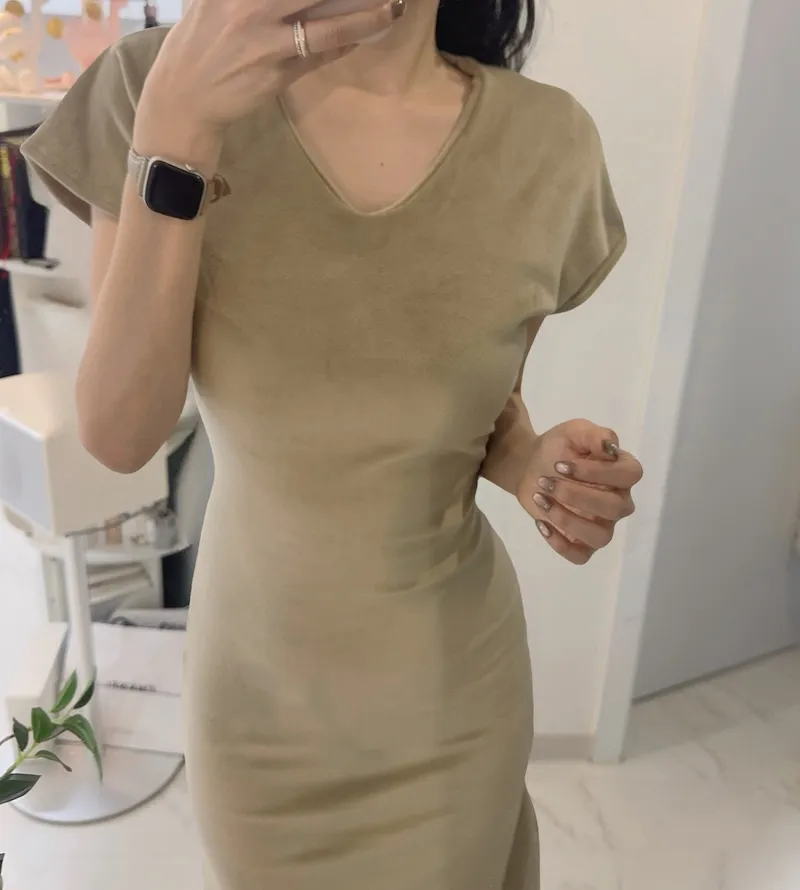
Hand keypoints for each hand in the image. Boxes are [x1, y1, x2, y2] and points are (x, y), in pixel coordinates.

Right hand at [139, 0, 403, 136]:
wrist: (182, 98)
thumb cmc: (198, 43)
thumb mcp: (210, 0)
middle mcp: (250, 5)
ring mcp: (265, 41)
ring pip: (327, 23)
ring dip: (366, 16)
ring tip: (392, 7)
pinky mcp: (277, 73)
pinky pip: (320, 55)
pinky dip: (346, 42)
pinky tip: (367, 31)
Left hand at [516, 420, 642, 564]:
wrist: (530, 466)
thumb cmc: (558, 448)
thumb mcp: (574, 432)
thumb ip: (595, 435)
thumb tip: (611, 447)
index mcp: (622, 472)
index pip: (629, 475)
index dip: (597, 472)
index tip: (561, 464)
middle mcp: (619, 501)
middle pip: (614, 508)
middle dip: (575, 495)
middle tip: (545, 481)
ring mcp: (602, 525)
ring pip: (601, 537)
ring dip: (566, 519)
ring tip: (540, 499)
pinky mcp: (581, 542)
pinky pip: (581, 556)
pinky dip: (560, 545)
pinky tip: (542, 523)